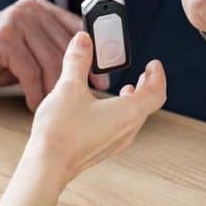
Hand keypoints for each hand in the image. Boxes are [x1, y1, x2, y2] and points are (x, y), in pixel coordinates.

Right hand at [0, 0, 109, 110]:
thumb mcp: (29, 50)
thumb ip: (53, 51)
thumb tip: (91, 71)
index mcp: (42, 9)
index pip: (77, 28)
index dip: (94, 54)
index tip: (105, 78)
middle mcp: (31, 9)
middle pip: (65, 47)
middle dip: (79, 76)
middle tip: (90, 98)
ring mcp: (16, 21)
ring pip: (49, 61)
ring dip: (56, 89)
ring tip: (60, 109)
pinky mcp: (2, 39)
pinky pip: (29, 71)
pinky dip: (36, 93)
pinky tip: (36, 107)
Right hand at [25, 32, 166, 183]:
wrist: (47, 165)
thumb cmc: (62, 129)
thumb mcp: (69, 87)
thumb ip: (78, 61)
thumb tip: (83, 40)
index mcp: (128, 112)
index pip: (156, 93)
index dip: (158, 76)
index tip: (154, 64)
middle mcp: (126, 130)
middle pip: (146, 106)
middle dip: (146, 87)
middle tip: (144, 74)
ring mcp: (115, 143)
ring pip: (133, 118)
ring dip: (132, 101)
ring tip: (124, 89)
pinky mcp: (101, 149)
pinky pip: (120, 128)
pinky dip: (119, 113)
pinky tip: (101, 109)